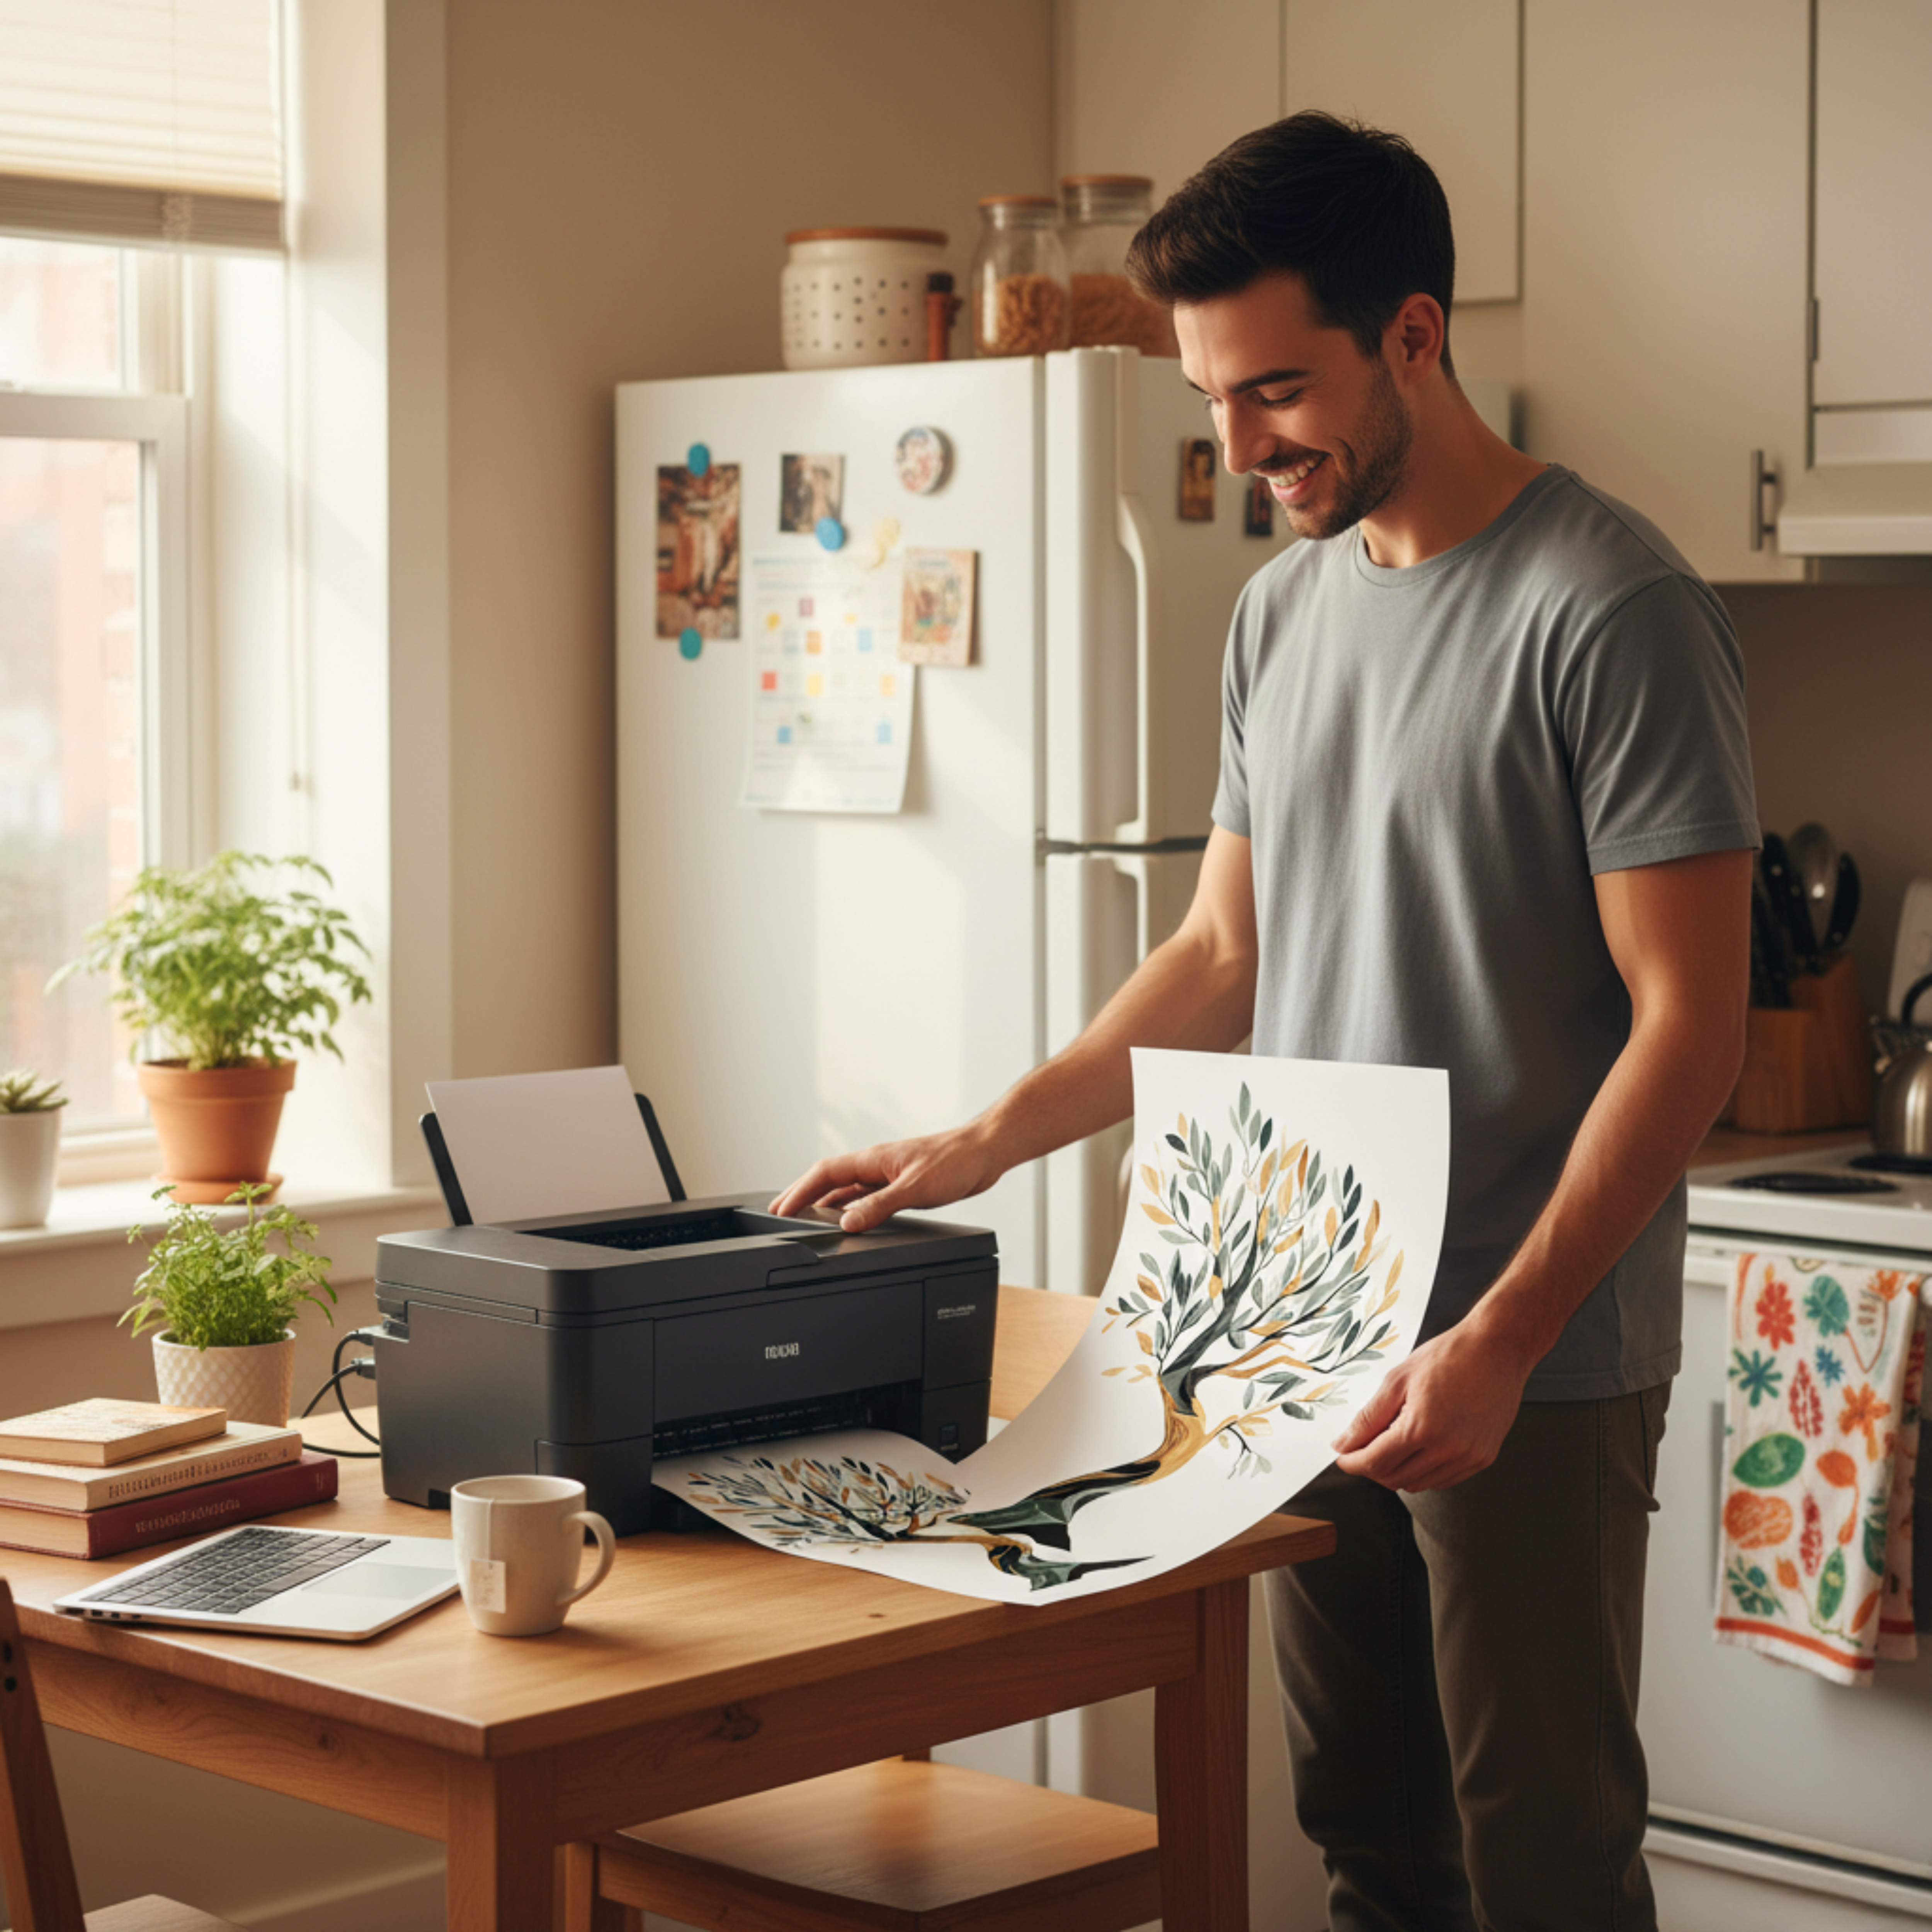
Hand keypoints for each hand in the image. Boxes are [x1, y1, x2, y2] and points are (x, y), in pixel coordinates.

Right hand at [768, 1122, 1003, 1233]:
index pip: (824, 1173)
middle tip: (780, 1212)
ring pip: (848, 1189)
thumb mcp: (914, 1189)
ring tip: (805, 1218)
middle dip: (803, 1195)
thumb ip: (879, 1207)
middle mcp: (877, 1165)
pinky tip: (850, 1220)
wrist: (984, 1153)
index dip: (799, 1191)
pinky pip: (867, 1197)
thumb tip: (848, 1224)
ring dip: (825, 1203)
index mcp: (873, 1159)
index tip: (780, 1208)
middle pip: (830, 1180)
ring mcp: (889, 1175)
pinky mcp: (903, 1184)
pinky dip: (852, 1208)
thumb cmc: (955, 1161)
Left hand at [1330, 1326, 1531, 1492]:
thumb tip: (1345, 1442)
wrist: (1497, 1348)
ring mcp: (1469, 1457)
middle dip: (1371, 1468)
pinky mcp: (1483, 1458)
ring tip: (1392, 1443)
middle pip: (1395, 1479)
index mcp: (1422, 1428)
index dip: (1352, 1462)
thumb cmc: (1450, 1356)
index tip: (1342, 1456)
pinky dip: (1425, 1472)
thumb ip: (1369, 1417)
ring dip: (1398, 1471)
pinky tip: (1419, 1449)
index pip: (1375, 1462)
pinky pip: (1445, 1479)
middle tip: (1362, 1448)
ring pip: (1419, 1484)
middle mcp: (1448, 1450)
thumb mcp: (1398, 1379)